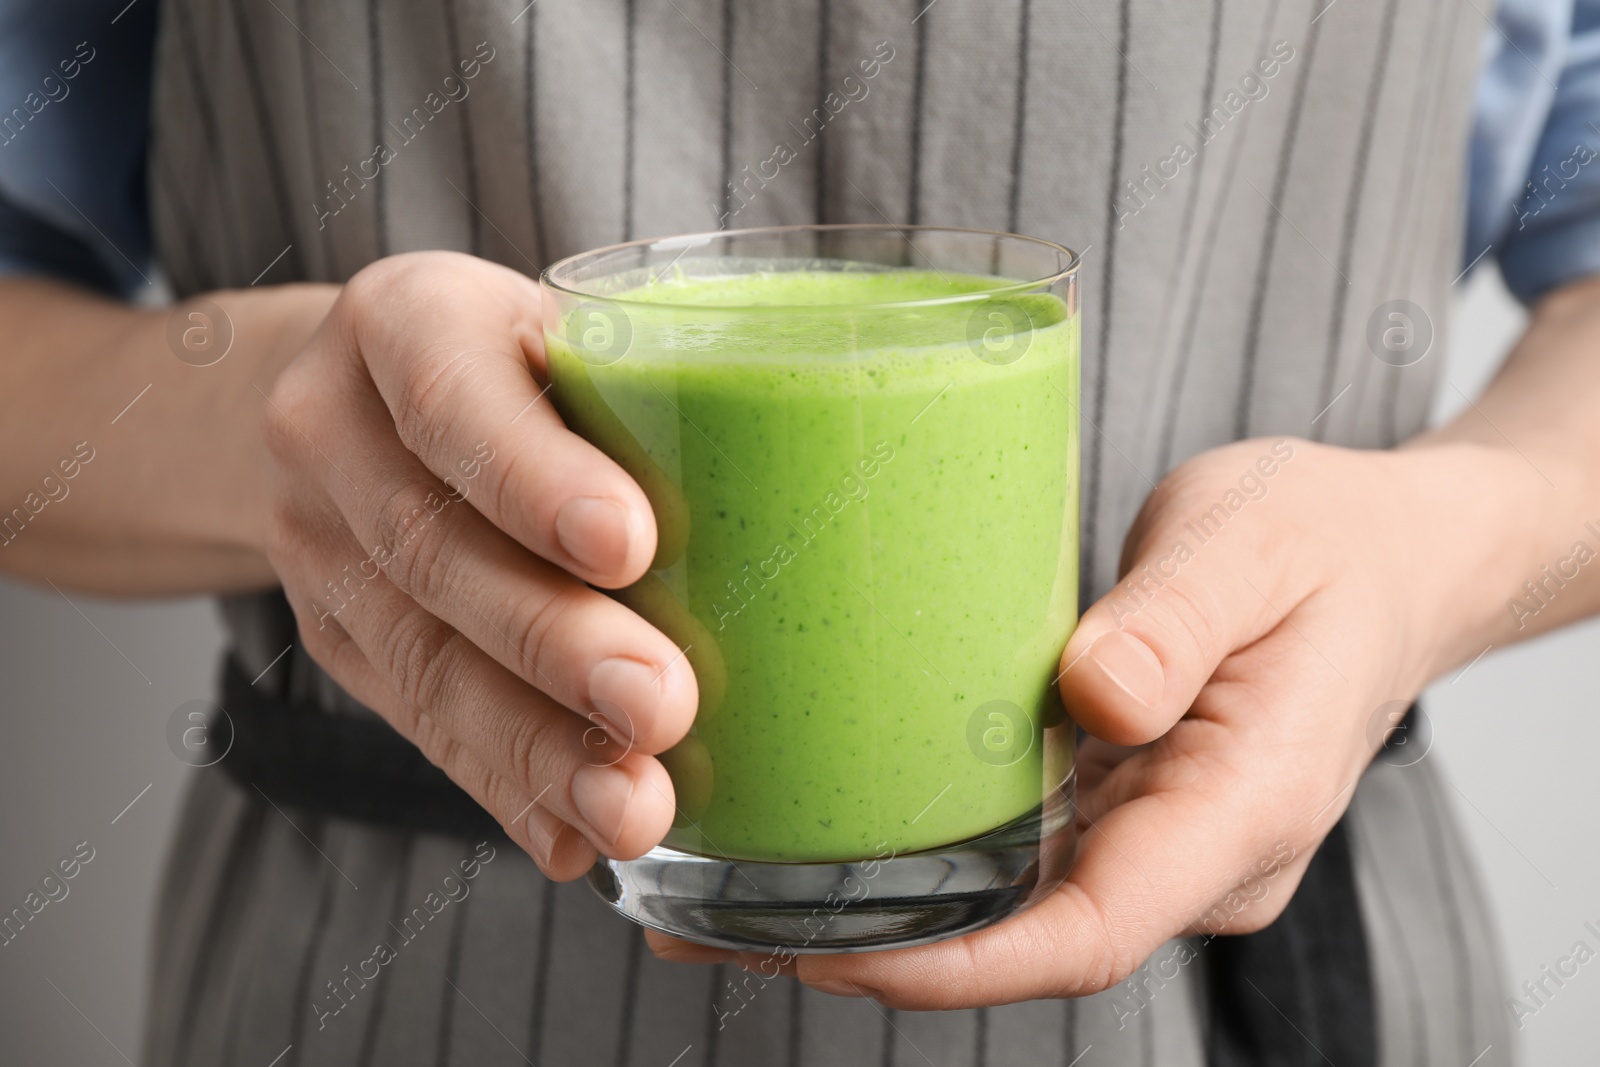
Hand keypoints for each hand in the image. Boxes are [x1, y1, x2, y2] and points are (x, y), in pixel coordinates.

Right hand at [261, 252, 696, 878]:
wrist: (356, 410)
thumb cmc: (519, 364)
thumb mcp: (568, 331)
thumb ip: (648, 384)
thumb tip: (830, 489)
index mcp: (406, 322)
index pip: (449, 390)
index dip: (532, 477)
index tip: (631, 547)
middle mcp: (334, 431)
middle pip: (434, 547)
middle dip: (552, 643)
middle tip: (659, 705)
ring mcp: (320, 548)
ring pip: (422, 660)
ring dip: (534, 747)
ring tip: (632, 804)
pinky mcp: (337, 641)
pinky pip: (419, 726)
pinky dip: (506, 790)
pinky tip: (574, 837)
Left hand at [648, 435, 1532, 1005]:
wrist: (1389, 561)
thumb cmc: (1329, 546)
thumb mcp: (1256, 547)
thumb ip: (1179, 622)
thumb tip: (1096, 697)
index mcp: (1240, 810)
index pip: (1085, 935)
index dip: (950, 964)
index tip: (824, 952)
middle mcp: (1191, 854)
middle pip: (1018, 941)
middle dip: (867, 952)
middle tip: (703, 927)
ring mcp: (1154, 836)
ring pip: (1005, 908)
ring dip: (871, 915)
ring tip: (717, 894)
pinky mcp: (1121, 802)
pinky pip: (1013, 853)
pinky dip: (914, 859)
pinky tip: (818, 829)